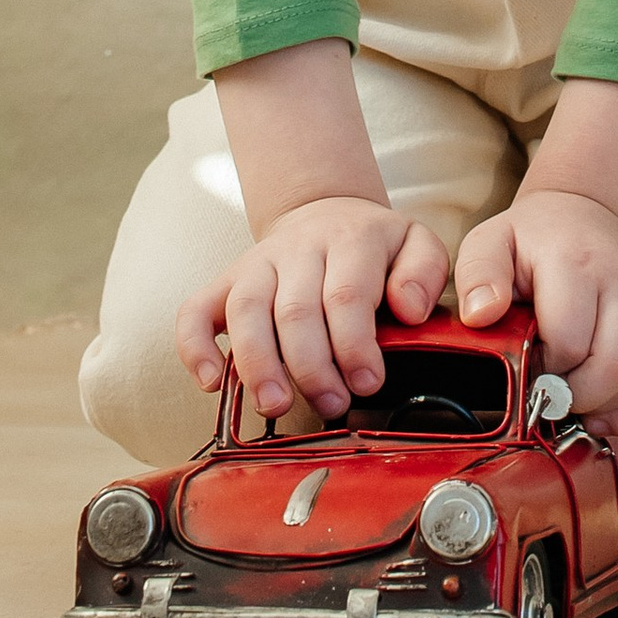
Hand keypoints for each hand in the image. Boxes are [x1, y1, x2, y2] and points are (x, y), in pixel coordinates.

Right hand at [178, 198, 449, 424]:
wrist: (325, 212)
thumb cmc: (373, 246)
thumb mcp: (415, 244)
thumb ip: (423, 272)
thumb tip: (409, 309)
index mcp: (350, 239)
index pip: (346, 295)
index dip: (354, 345)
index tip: (367, 383)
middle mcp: (298, 248)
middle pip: (295, 310)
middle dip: (311, 367)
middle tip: (331, 403)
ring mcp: (256, 264)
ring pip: (246, 310)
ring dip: (257, 364)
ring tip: (274, 405)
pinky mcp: (224, 281)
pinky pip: (194, 310)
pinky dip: (194, 348)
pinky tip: (210, 383)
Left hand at [453, 190, 617, 436]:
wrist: (584, 216)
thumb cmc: (534, 239)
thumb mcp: (491, 242)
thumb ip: (479, 274)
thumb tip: (481, 315)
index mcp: (576, 262)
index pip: (569, 340)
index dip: (543, 369)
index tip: (526, 368)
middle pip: (614, 366)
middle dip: (575, 396)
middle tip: (548, 392)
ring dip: (602, 406)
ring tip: (571, 398)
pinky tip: (605, 414)